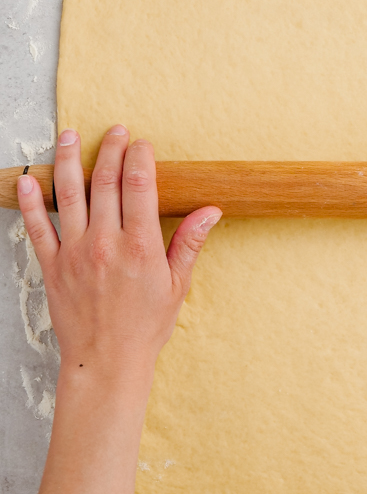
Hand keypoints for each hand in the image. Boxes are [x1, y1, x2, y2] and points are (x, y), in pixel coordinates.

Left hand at [16, 125, 220, 401]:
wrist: (107, 362)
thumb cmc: (145, 327)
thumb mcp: (178, 285)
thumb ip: (190, 243)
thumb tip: (211, 211)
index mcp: (141, 246)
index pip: (139, 186)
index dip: (140, 158)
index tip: (142, 144)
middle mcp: (106, 243)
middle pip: (105, 181)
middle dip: (110, 149)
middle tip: (115, 132)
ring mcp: (76, 253)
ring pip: (68, 194)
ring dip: (67, 160)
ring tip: (68, 136)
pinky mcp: (53, 266)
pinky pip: (37, 227)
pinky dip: (30, 201)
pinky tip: (27, 179)